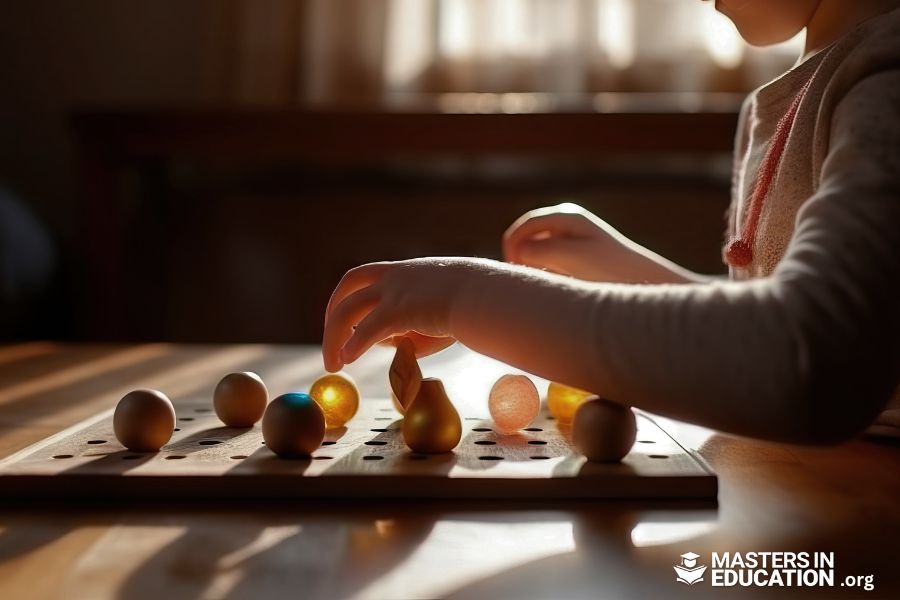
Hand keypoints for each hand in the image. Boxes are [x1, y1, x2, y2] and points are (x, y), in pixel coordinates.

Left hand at [323, 258, 488, 371]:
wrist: (490, 295)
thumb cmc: (472, 304)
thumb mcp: (437, 312)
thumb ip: (411, 329)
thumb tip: (394, 347)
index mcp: (403, 271)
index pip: (363, 276)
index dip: (347, 296)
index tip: (343, 318)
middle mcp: (394, 277)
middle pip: (347, 289)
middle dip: (332, 314)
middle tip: (330, 341)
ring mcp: (395, 292)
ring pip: (348, 311)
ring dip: (333, 338)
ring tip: (332, 364)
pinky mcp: (400, 311)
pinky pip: (368, 330)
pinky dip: (354, 345)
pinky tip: (347, 360)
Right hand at [504, 202, 700, 283]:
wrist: (640, 280)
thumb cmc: (609, 267)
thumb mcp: (573, 256)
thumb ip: (541, 249)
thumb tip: (516, 249)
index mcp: (566, 216)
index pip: (526, 225)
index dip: (513, 244)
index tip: (513, 267)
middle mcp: (565, 224)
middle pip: (527, 236)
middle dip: (518, 255)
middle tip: (521, 279)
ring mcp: (568, 240)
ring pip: (534, 251)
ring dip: (529, 265)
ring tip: (538, 284)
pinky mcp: (571, 257)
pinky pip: (545, 262)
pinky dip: (541, 273)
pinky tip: (551, 286)